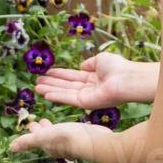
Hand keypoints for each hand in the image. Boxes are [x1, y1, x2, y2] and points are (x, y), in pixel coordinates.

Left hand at [8, 117, 116, 160]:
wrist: (91, 140)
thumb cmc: (65, 138)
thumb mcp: (42, 137)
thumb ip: (27, 141)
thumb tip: (11, 149)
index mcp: (47, 146)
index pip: (36, 138)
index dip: (32, 131)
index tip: (30, 123)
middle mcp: (58, 146)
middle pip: (46, 136)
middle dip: (41, 129)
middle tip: (39, 120)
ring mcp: (70, 142)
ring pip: (58, 134)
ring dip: (52, 128)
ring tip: (50, 120)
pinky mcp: (81, 137)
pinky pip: (69, 132)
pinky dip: (65, 127)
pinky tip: (69, 124)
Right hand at [34, 52, 154, 108]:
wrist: (126, 79)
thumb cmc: (117, 67)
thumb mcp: (101, 59)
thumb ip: (90, 63)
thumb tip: (81, 65)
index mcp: (93, 77)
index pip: (72, 76)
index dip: (59, 74)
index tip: (47, 72)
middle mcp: (88, 88)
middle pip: (66, 85)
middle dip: (51, 83)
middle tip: (37, 81)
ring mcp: (87, 96)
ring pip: (64, 92)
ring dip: (50, 90)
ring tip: (36, 87)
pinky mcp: (86, 103)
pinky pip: (68, 99)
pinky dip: (57, 96)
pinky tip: (46, 94)